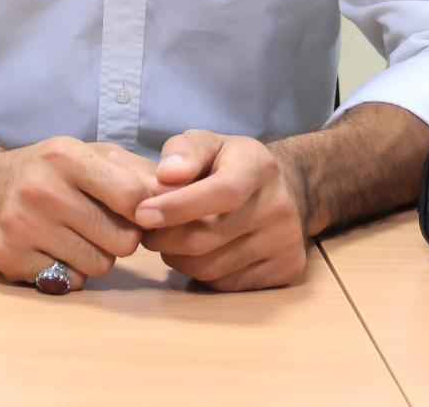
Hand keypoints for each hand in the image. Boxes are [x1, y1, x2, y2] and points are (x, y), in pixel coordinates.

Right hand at [0, 138, 159, 290]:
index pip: (135, 199)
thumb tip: (179, 194)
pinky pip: (68, 282)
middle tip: (97, 224)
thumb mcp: (89, 155)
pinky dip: (67, 272)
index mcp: (65, 156)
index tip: (131, 211)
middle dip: (119, 238)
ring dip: (95, 257)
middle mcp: (40, 188)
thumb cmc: (47, 171)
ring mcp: (21, 225)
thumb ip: (136, 172)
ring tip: (73, 235)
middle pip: (123, 241)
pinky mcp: (8, 257)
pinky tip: (50, 249)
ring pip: (99, 266)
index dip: (143, 212)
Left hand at [136, 130, 309, 290]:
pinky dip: (199, 273)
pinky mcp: (286, 271)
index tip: (142, 213)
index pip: (222, 192)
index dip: (178, 206)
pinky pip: (225, 284)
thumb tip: (165, 176)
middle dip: (164, 237)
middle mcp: (278, 207)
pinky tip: (197, 253)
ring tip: (171, 238)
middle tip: (146, 229)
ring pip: (210, 267)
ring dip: (176, 257)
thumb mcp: (208, 143)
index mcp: (258, 167)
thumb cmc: (230, 164)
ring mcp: (286, 242)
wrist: (281, 189)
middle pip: (208, 237)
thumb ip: (184, 151)